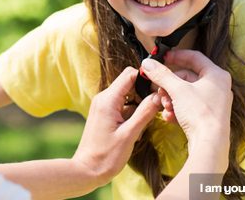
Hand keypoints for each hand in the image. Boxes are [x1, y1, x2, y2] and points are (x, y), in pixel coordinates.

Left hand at [73, 67, 160, 184]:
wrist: (87, 170)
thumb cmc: (106, 156)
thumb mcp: (129, 134)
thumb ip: (144, 113)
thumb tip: (158, 95)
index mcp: (108, 100)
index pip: (129, 74)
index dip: (146, 79)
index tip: (158, 91)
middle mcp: (103, 98)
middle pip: (130, 84)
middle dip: (144, 93)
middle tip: (157, 109)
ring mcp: (103, 106)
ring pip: (128, 96)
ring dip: (139, 106)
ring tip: (145, 124)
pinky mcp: (104, 114)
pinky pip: (122, 106)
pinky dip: (132, 114)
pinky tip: (136, 130)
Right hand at [141, 50, 232, 145]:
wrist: (209, 144)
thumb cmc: (201, 114)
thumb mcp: (177, 90)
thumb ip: (161, 74)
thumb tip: (148, 63)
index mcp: (216, 75)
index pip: (194, 57)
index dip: (176, 56)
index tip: (162, 59)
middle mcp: (217, 86)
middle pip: (187, 77)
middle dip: (169, 85)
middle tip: (159, 89)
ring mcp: (213, 101)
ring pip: (185, 93)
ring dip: (171, 98)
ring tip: (165, 106)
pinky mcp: (207, 115)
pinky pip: (188, 106)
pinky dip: (177, 109)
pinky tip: (169, 116)